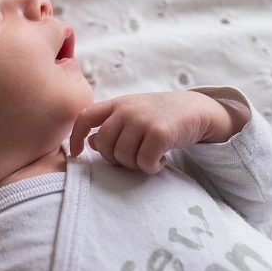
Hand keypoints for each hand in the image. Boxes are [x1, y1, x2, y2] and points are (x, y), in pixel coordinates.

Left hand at [69, 90, 245, 173]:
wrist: (196, 109)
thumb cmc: (161, 114)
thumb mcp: (133, 114)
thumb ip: (111, 125)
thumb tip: (91, 142)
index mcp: (117, 103)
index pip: (85, 117)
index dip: (75, 137)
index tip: (77, 153)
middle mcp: (127, 109)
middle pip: (103, 144)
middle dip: (115, 159)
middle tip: (132, 158)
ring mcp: (143, 119)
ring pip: (123, 156)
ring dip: (135, 164)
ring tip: (148, 157)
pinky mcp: (159, 132)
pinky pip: (144, 161)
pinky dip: (151, 167)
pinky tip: (160, 160)